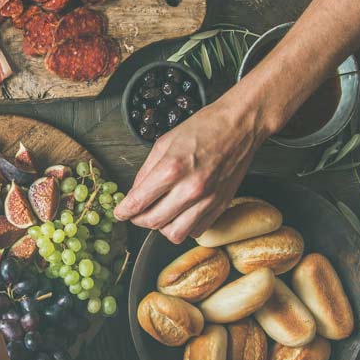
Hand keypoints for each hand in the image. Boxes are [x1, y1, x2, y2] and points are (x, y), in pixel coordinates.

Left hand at [113, 98, 267, 242]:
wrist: (239, 126)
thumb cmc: (203, 128)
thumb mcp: (164, 143)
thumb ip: (146, 172)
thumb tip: (134, 194)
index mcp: (172, 169)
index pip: (138, 203)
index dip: (123, 211)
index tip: (120, 212)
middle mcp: (190, 188)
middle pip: (153, 222)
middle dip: (138, 220)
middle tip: (136, 213)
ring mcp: (208, 200)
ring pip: (175, 234)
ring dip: (162, 227)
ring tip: (160, 214)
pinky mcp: (221, 206)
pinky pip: (195, 231)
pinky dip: (184, 226)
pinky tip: (181, 213)